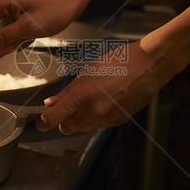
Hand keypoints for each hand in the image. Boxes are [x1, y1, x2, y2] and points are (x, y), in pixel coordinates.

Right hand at [0, 0, 84, 58]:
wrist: (67, 5)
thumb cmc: (53, 11)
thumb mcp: (29, 28)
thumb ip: (3, 38)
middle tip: (17, 43)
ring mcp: (0, 14)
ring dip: (7, 46)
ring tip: (25, 38)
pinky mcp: (6, 21)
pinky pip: (1, 40)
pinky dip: (12, 44)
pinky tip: (25, 38)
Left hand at [38, 41, 172, 134]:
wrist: (149, 66)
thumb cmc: (120, 61)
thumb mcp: (88, 71)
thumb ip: (67, 91)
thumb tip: (51, 103)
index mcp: (82, 96)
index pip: (54, 119)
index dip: (43, 123)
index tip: (40, 122)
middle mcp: (94, 111)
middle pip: (67, 128)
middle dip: (63, 120)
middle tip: (66, 107)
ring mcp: (107, 118)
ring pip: (84, 127)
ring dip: (80, 118)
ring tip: (90, 98)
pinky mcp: (119, 121)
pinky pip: (99, 124)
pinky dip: (96, 117)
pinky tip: (104, 100)